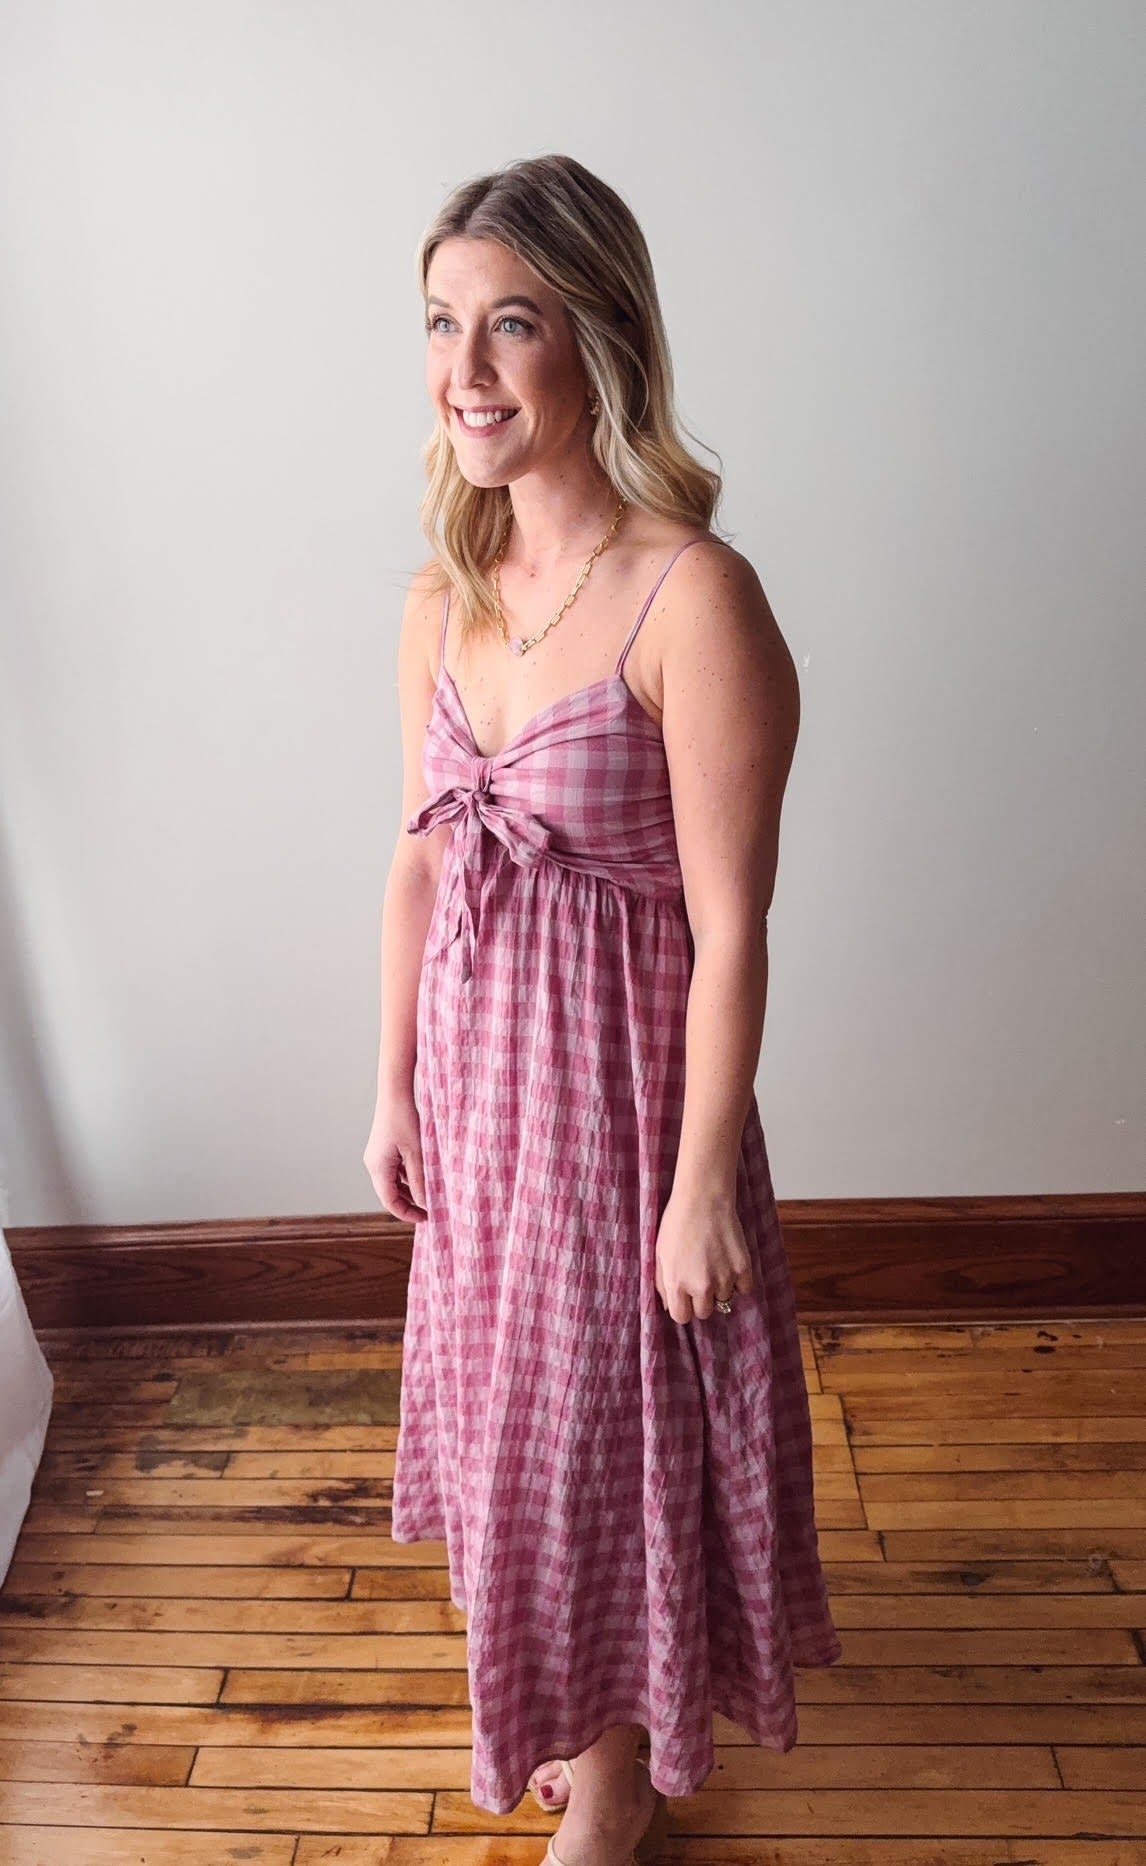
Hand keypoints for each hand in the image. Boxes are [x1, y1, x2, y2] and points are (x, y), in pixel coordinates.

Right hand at [363, 1089, 427, 1223]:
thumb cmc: (404, 1120)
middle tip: (431, 1209)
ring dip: (410, 1190)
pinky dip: (407, 1177)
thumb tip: (425, 1203)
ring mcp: (377, 1157)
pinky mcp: (383, 1150)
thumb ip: (420, 1180)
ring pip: (393, 1183)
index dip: (407, 1214)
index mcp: (378, 1168)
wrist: (395, 1093)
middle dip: (410, 1204)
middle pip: (390, 1194)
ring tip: (430, 1194)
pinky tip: (423, 1176)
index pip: (390, 1202)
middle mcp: (373, 1165)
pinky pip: (394, 1171)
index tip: (427, 1218)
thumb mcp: (416, 1153)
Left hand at [654, 1183, 753, 1323]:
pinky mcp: (743, 1268)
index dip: (683, 1307)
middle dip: (701, 1300)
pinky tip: (729, 1262)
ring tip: (715, 1263)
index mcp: (676, 1283)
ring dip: (720, 1288)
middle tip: (701, 1278)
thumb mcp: (660, 1254)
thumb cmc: (678, 1222)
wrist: (704, 1198)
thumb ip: (662, 1284)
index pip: (682, 1317)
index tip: (685, 1296)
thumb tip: (669, 1307)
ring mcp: (724, 1278)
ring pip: (724, 1300)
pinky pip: (744, 1289)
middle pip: (704, 1313)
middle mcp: (701, 1286)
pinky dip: (739, 1281)